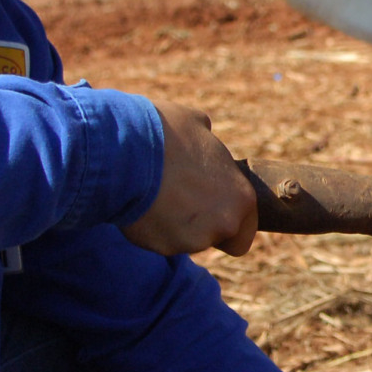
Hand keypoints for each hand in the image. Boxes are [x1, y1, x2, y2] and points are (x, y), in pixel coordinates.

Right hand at [122, 101, 256, 256]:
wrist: (125, 152)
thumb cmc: (164, 133)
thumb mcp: (195, 124)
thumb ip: (207, 138)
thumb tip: (203, 131)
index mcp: (242, 195)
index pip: (246, 226)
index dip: (228, 216)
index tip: (210, 206)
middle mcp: (227, 222)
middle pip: (218, 236)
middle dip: (202, 224)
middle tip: (179, 201)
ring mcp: (197, 239)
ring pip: (188, 241)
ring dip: (175, 225)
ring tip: (155, 196)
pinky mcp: (167, 247)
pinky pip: (162, 242)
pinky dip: (153, 229)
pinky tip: (141, 206)